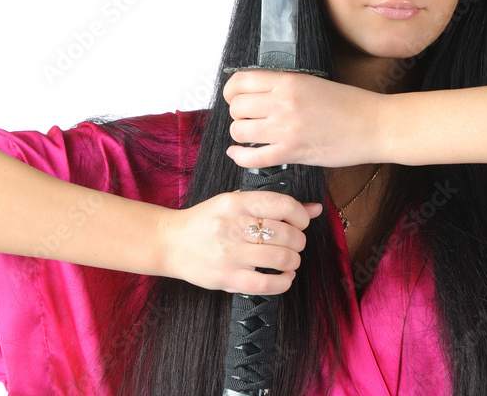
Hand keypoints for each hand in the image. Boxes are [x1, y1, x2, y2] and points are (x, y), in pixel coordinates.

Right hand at [158, 190, 322, 294]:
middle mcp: (234, 226)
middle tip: (294, 244)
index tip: (300, 222)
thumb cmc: (206, 221)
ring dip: (293, 261)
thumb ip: (274, 205)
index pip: (282, 204)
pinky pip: (267, 283)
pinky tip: (284, 277)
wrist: (170, 242)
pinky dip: (284, 282)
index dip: (300, 215)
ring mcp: (231, 253)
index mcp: (237, 203)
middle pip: (287, 234)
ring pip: (281, 258)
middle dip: (298, 241)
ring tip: (289, 260)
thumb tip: (315, 209)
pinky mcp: (227, 277)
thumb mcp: (236, 203)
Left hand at [222, 70, 381, 168]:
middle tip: (248, 119)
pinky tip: (240, 154)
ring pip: (239, 131)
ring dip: (241, 134)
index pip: (241, 81)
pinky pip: (252, 157)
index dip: (231, 91)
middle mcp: (283, 102)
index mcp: (289, 81)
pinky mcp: (292, 152)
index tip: (234, 97)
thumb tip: (258, 95)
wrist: (374, 125)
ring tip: (251, 135)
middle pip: (236, 107)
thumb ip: (285, 87)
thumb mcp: (314, 83)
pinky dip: (240, 157)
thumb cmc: (350, 105)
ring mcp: (286, 128)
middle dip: (237, 114)